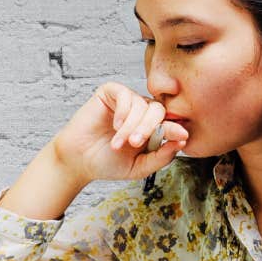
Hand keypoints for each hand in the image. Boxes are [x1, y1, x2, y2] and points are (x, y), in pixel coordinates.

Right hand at [51, 82, 189, 183]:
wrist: (79, 161)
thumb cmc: (107, 163)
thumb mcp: (139, 167)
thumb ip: (161, 157)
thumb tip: (182, 142)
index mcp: (151, 128)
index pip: (170, 123)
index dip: (176, 129)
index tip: (182, 137)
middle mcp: (141, 112)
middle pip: (158, 110)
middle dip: (149, 128)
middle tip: (135, 144)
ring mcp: (127, 101)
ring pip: (141, 105)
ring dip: (132, 126)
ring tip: (118, 143)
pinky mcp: (111, 93)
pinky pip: (125, 95)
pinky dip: (123, 111)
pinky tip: (115, 125)